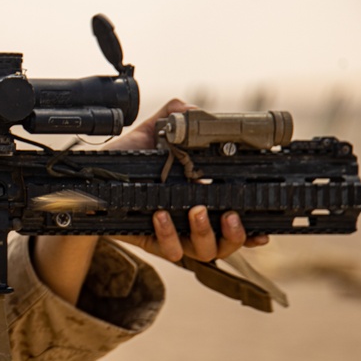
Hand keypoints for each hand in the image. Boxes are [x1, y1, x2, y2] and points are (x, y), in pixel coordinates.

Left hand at [110, 99, 268, 262]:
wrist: (95, 180)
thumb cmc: (128, 162)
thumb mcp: (153, 133)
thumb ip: (174, 115)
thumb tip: (194, 109)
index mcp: (204, 201)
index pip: (237, 222)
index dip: (254, 230)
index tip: (265, 228)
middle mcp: (193, 224)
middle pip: (228, 245)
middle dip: (235, 234)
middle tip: (230, 215)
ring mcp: (174, 236)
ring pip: (204, 251)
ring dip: (205, 232)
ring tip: (196, 210)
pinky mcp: (152, 242)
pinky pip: (168, 248)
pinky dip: (167, 232)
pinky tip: (161, 214)